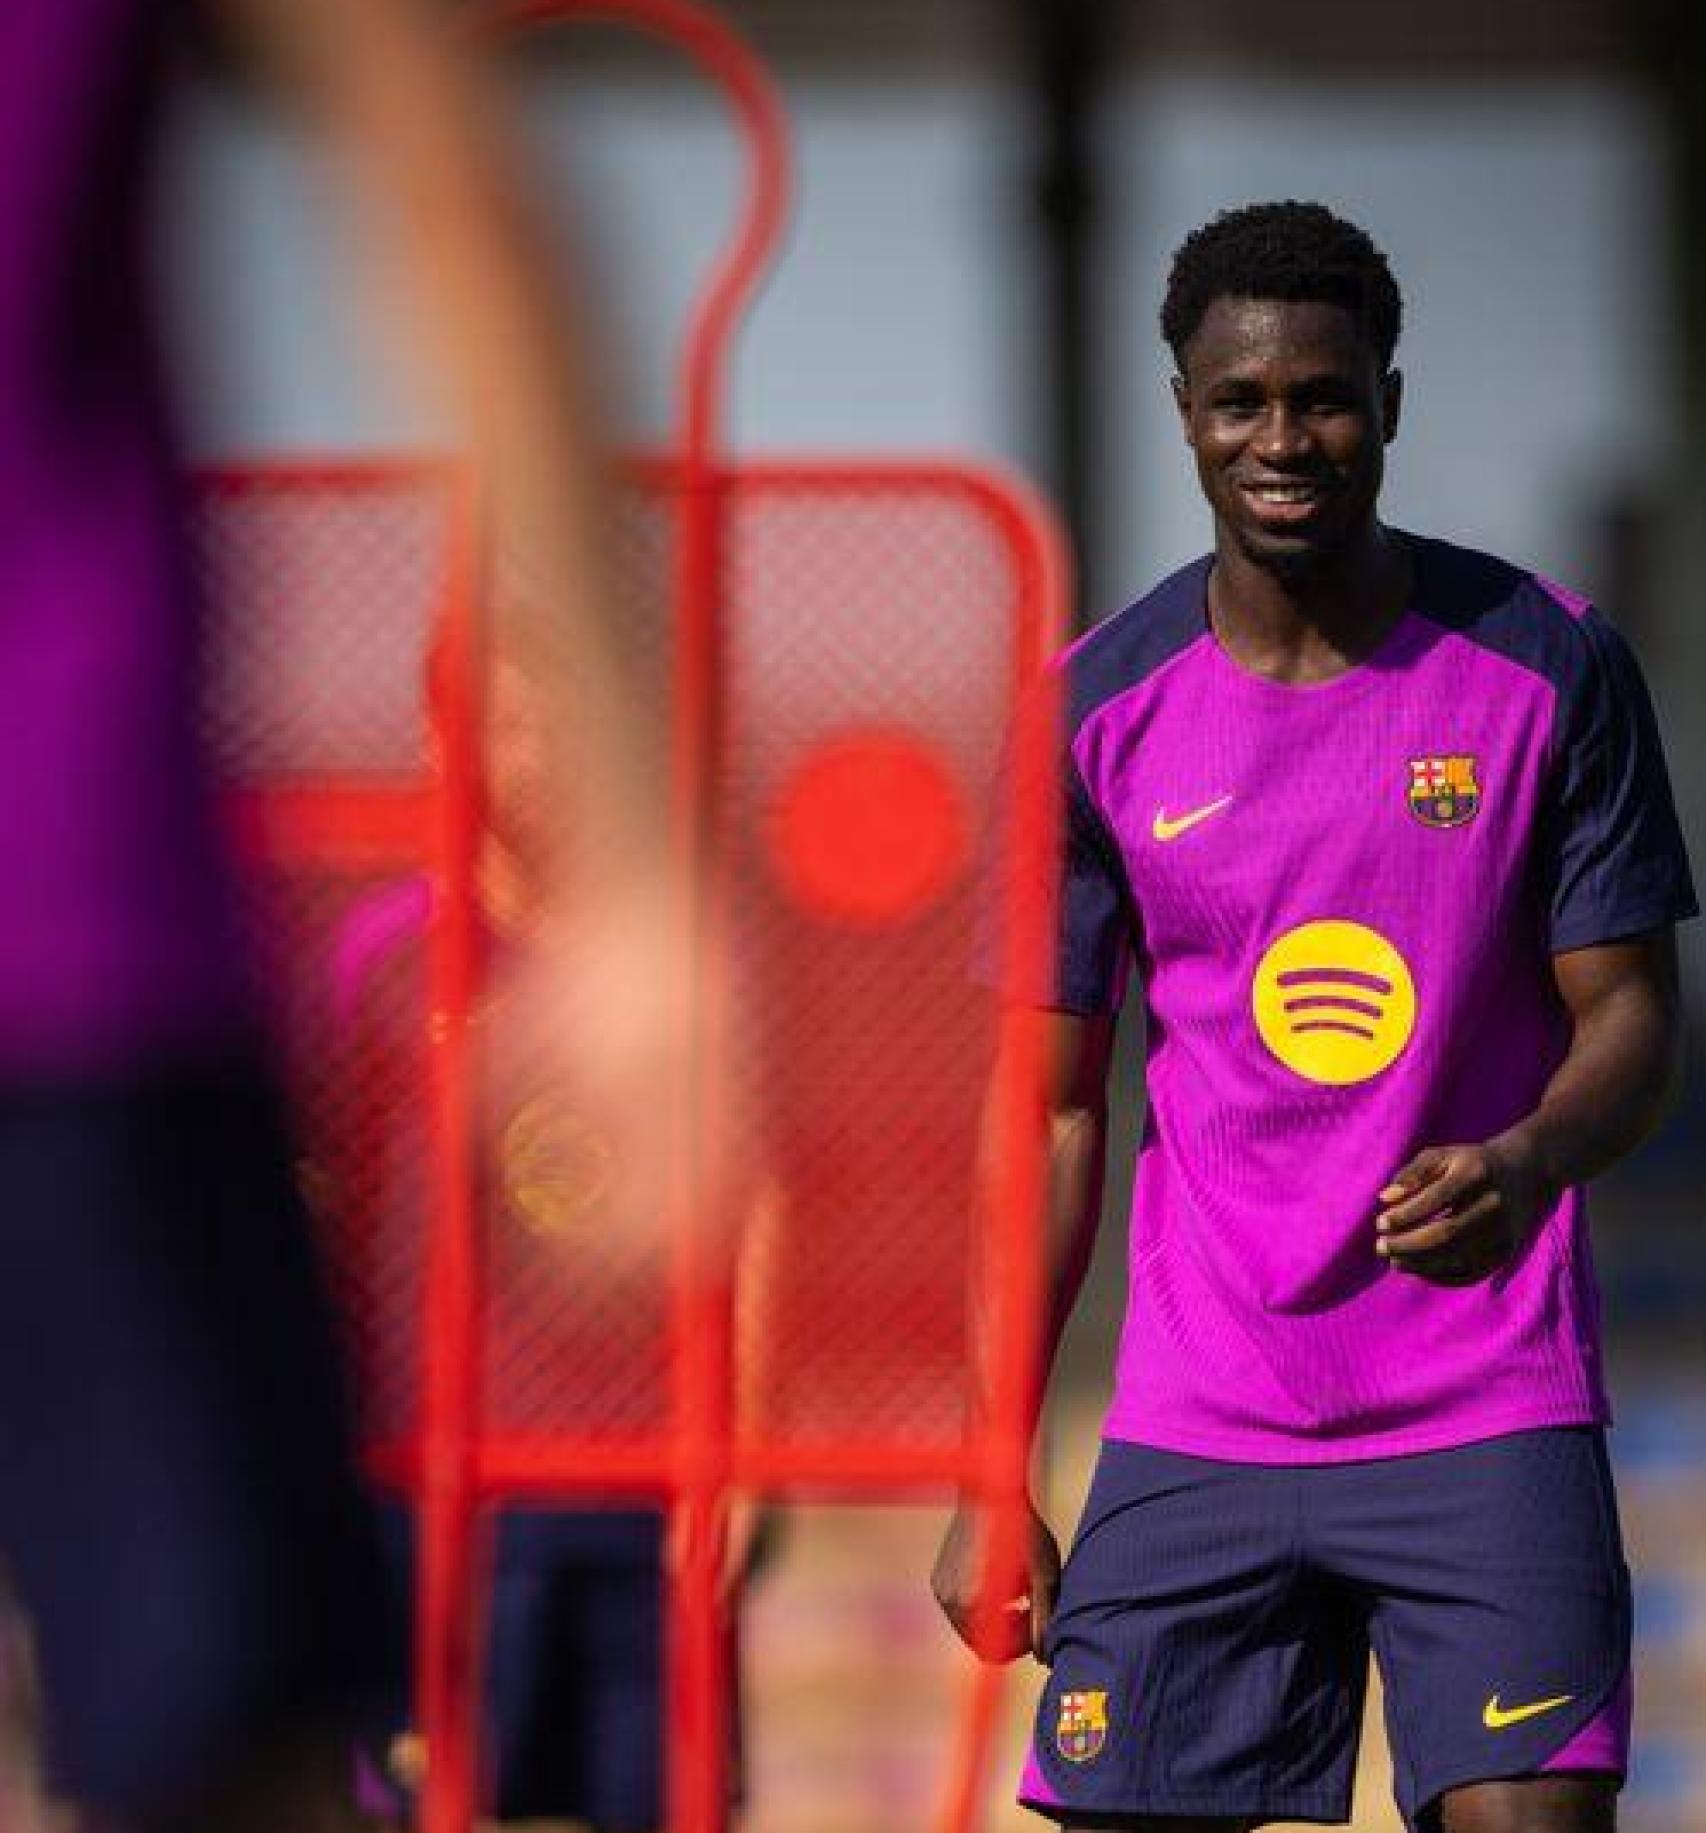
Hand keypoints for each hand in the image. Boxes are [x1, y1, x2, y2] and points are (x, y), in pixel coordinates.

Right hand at [931, 1501, 1060, 1664]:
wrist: (991, 1492)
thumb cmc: (1023, 1530)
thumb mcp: (1045, 1576)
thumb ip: (1044, 1620)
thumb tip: (1044, 1656)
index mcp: (973, 1603)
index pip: (994, 1654)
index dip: (1020, 1646)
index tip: (1035, 1619)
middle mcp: (950, 1600)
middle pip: (979, 1642)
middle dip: (1007, 1631)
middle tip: (1028, 1605)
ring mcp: (940, 1589)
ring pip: (970, 1625)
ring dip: (994, 1618)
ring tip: (1016, 1589)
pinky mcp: (938, 1578)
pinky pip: (960, 1607)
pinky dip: (979, 1602)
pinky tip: (998, 1577)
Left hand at [1375, 1136, 1552, 1284]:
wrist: (1525, 1172)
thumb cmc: (1469, 1163)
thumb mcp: (1441, 1156)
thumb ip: (1411, 1174)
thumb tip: (1384, 1199)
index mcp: (1475, 1172)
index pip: (1436, 1198)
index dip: (1405, 1214)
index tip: (1379, 1223)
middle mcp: (1494, 1203)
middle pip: (1447, 1232)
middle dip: (1409, 1244)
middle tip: (1381, 1248)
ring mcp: (1505, 1230)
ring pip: (1459, 1256)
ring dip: (1421, 1263)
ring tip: (1394, 1261)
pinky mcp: (1508, 1251)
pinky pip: (1473, 1272)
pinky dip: (1442, 1275)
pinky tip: (1418, 1270)